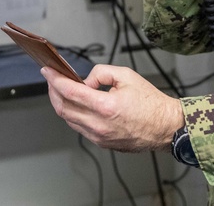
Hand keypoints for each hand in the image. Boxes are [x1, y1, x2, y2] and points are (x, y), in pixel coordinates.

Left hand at [43, 64, 183, 152]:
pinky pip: (80, 128)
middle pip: (63, 108)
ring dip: (61, 104)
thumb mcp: (127, 75)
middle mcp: (99, 124)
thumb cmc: (150, 102)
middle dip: (53, 92)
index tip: (48, 71)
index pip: (70, 92)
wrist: (165, 127)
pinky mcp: (102, 143)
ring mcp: (99, 137)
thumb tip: (85, 81)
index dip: (55, 80)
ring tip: (62, 90)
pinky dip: (73, 114)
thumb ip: (101, 73)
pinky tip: (77, 104)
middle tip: (52, 79)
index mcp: (106, 106)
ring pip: (69, 120)